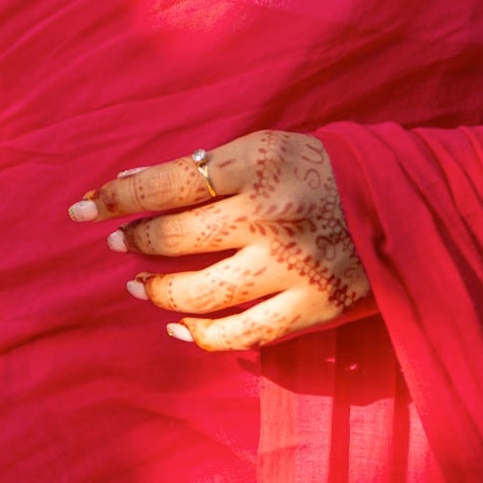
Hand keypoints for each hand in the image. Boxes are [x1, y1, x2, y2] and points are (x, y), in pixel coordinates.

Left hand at [67, 131, 370, 350]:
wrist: (401, 203)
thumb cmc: (321, 168)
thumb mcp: (266, 147)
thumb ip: (205, 167)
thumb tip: (133, 183)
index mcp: (253, 164)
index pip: (165, 183)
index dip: (116, 197)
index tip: (80, 208)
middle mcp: (266, 215)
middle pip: (175, 239)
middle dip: (134, 242)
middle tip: (117, 244)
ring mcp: (287, 267)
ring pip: (199, 293)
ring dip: (159, 291)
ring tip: (140, 286)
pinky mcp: (308, 308)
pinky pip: (239, 335)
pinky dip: (200, 335)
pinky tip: (178, 327)